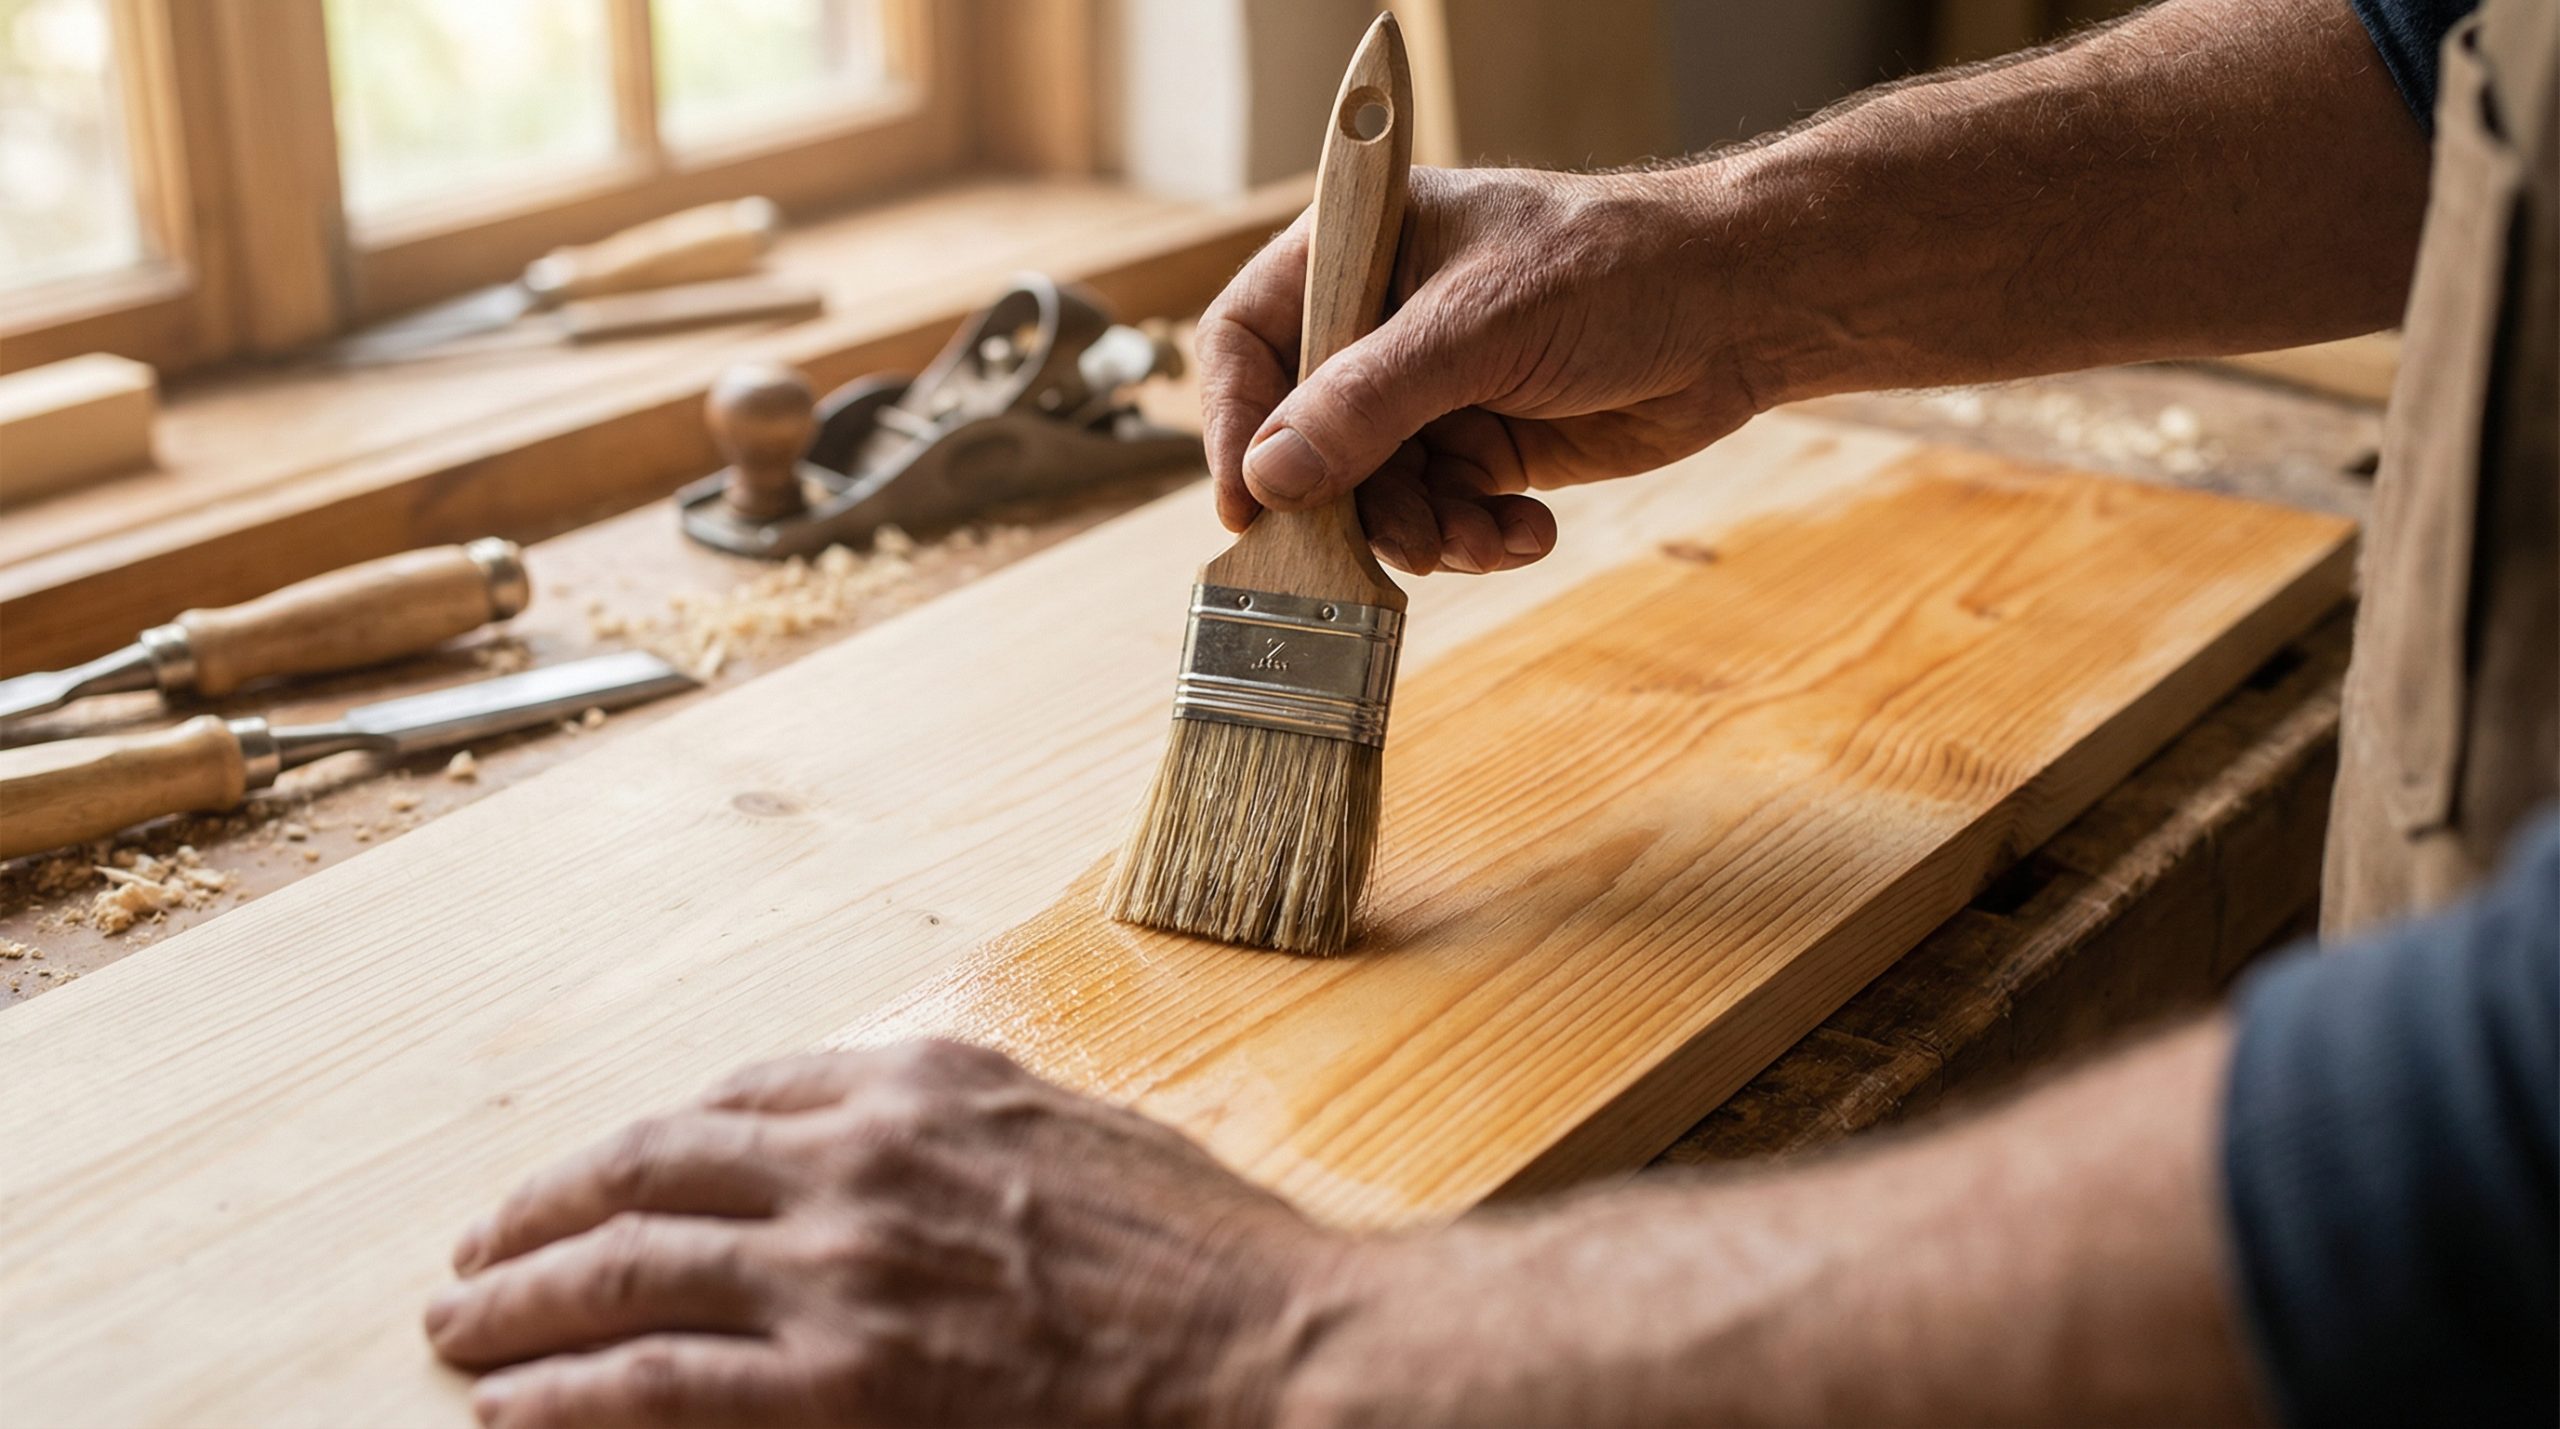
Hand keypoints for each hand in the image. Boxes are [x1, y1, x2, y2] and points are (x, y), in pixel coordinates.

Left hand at [426, 1041, 1359, 1427]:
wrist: (1269, 1346)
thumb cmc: (1200, 1250)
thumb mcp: (1075, 1130)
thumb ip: (962, 1123)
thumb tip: (884, 1140)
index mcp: (920, 1082)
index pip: (734, 1098)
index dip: (643, 1146)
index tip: (599, 1179)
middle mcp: (859, 1157)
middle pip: (647, 1170)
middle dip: (541, 1214)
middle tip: (476, 1254)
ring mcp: (843, 1270)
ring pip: (624, 1270)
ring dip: (519, 1302)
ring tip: (458, 1332)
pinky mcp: (841, 1385)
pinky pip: (655, 1385)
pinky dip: (565, 1396)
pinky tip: (512, 1410)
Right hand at [1202, 163, 1780, 575]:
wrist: (1742, 310)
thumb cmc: (1617, 269)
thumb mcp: (1479, 328)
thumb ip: (1368, 402)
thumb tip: (1270, 474)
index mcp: (1359, 252)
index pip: (1247, 340)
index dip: (1233, 423)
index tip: (1248, 505)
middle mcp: (1381, 325)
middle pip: (1303, 438)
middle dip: (1348, 500)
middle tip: (1385, 542)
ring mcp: (1431, 391)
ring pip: (1373, 494)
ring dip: (1419, 531)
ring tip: (1476, 534)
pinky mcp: (1483, 447)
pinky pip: (1441, 514)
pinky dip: (1473, 538)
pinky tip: (1522, 530)